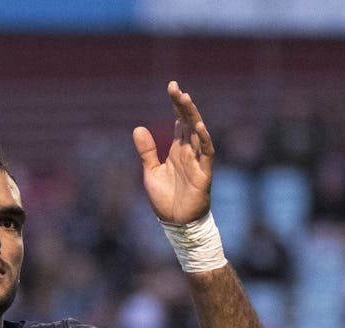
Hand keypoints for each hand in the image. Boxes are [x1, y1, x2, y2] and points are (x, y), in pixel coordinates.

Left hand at [133, 81, 214, 224]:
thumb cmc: (166, 199)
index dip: (176, 105)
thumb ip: (146, 151)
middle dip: (183, 105)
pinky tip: (199, 127)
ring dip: (193, 117)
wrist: (176, 223)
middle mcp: (189, 152)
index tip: (172, 87)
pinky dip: (203, 140)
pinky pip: (206, 154)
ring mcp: (197, 162)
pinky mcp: (203, 175)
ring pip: (197, 134)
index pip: (179, 122)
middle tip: (176, 88)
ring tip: (186, 100)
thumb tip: (138, 127)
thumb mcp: (150, 172)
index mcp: (177, 150)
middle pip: (188, 123)